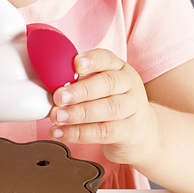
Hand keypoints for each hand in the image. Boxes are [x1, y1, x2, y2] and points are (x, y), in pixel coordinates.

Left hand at [50, 49, 158, 164]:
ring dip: (78, 113)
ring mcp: (132, 108)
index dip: (91, 60)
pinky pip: (104, 132)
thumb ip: (81, 83)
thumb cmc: (113, 104)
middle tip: (58, 97)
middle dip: (80, 91)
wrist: (142, 131)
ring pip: (107, 109)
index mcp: (119, 69)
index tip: (75, 64)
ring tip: (57, 117)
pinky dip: (80, 133)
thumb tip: (50, 85)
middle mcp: (129, 85)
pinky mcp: (129, 131)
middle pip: (107, 84)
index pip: (106, 59)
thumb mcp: (102, 87)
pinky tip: (62, 133)